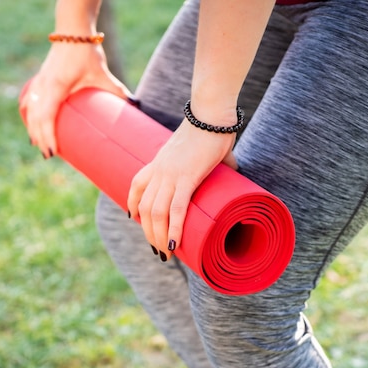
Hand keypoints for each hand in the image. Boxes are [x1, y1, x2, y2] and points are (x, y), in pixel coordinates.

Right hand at [19, 42, 130, 157]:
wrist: (73, 31)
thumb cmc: (87, 53)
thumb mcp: (103, 75)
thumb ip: (118, 92)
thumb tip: (134, 107)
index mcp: (56, 87)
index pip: (46, 117)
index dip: (47, 136)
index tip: (52, 152)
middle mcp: (43, 86)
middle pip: (35, 118)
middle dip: (40, 138)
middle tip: (48, 155)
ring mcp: (39, 82)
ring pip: (30, 110)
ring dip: (33, 128)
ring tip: (38, 145)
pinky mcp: (40, 79)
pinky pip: (29, 100)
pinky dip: (29, 113)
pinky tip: (30, 123)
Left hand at [127, 120, 237, 259]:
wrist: (212, 113)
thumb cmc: (212, 127)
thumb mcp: (202, 148)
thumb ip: (214, 162)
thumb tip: (234, 168)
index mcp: (159, 161)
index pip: (137, 186)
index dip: (133, 205)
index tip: (136, 220)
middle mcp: (160, 170)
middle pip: (144, 208)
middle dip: (148, 232)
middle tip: (158, 250)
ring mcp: (171, 174)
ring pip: (156, 213)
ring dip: (158, 237)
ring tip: (166, 254)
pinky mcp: (187, 177)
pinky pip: (176, 209)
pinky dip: (174, 229)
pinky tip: (175, 245)